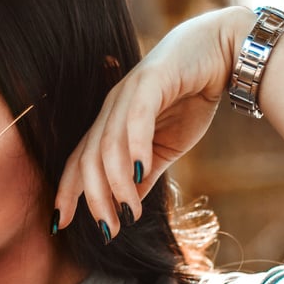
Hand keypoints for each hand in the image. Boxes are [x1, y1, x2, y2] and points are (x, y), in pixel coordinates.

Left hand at [54, 6, 248, 236]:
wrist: (225, 52)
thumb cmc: (192, 98)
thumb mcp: (166, 148)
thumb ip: (145, 175)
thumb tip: (129, 209)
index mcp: (111, 123)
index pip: (80, 161)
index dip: (67, 192)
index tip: (59, 225)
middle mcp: (112, 108)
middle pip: (89, 158)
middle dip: (94, 199)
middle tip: (108, 231)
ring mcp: (129, 92)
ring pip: (109, 144)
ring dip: (116, 184)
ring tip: (130, 213)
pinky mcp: (152, 79)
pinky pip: (136, 117)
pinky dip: (135, 146)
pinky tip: (139, 173)